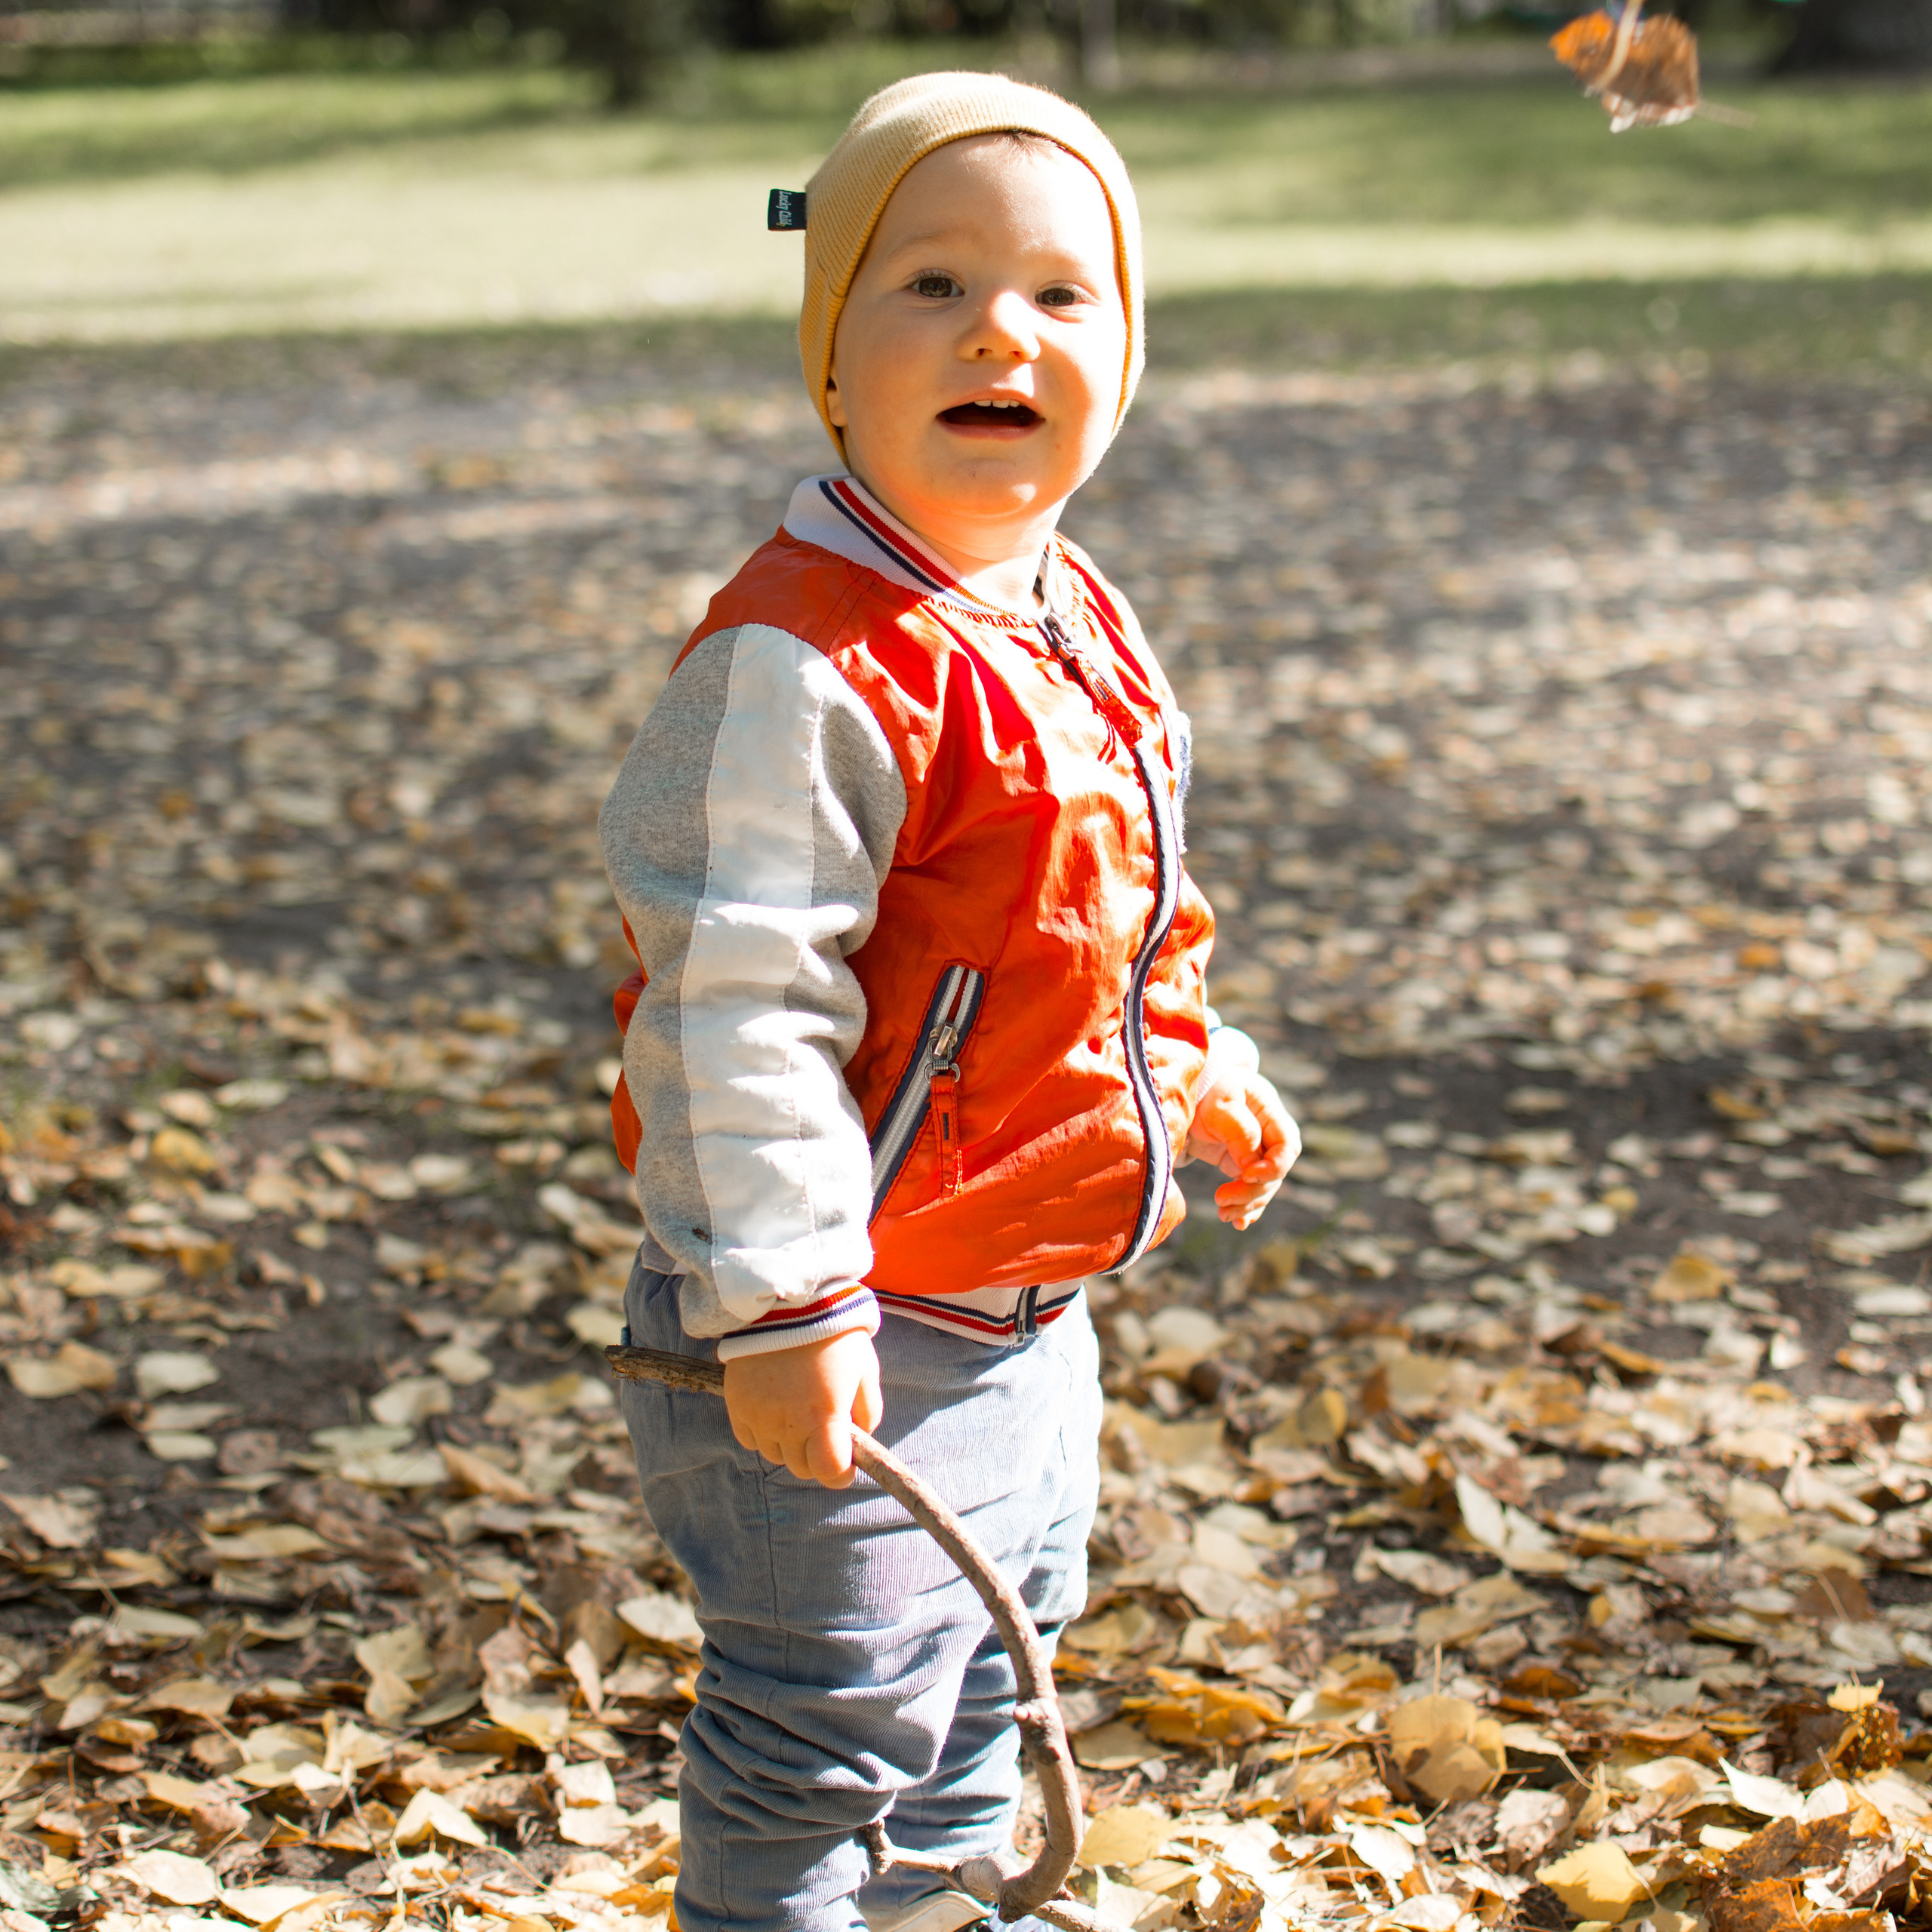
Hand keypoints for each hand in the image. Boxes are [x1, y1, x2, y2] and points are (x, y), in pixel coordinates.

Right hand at [723, 1328, 882, 1487]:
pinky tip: (776, 1408)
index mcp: (823, 1415)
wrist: (788, 1298)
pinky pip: (750, 1439)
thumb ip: (867, 1411)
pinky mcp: (737, 1404)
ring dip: (791, 1445)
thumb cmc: (834, 1333)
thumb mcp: (865, 1369)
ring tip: (799, 1413)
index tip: (846, 1466)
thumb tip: (858, 1438)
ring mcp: (758, 1415)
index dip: (841, 1474)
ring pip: (775, 1455)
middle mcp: (787, 1422)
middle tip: (825, 1432)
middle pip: (802, 1468)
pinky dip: (764, 1433)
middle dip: (817, 1457)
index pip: (829, 1471)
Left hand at [1185, 1071, 1299, 1230]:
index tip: (1245, 1174)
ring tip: (1223, 1214)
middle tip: (1221, 1200)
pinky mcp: (1240, 1163)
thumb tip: (1249, 1165)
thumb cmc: (1205, 1091)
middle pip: (1276, 1172)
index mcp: (1270, 1111)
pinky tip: (1238, 1223)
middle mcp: (1269, 1133)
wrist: (1186, 1094)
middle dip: (1253, 1191)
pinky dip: (1246, 1207)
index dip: (1273, 1167)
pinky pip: (1250, 1188)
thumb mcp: (1219, 1104)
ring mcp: (1256, 1150)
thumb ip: (1239, 1130)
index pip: (1288, 1146)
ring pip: (1263, 1185)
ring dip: (1246, 1203)